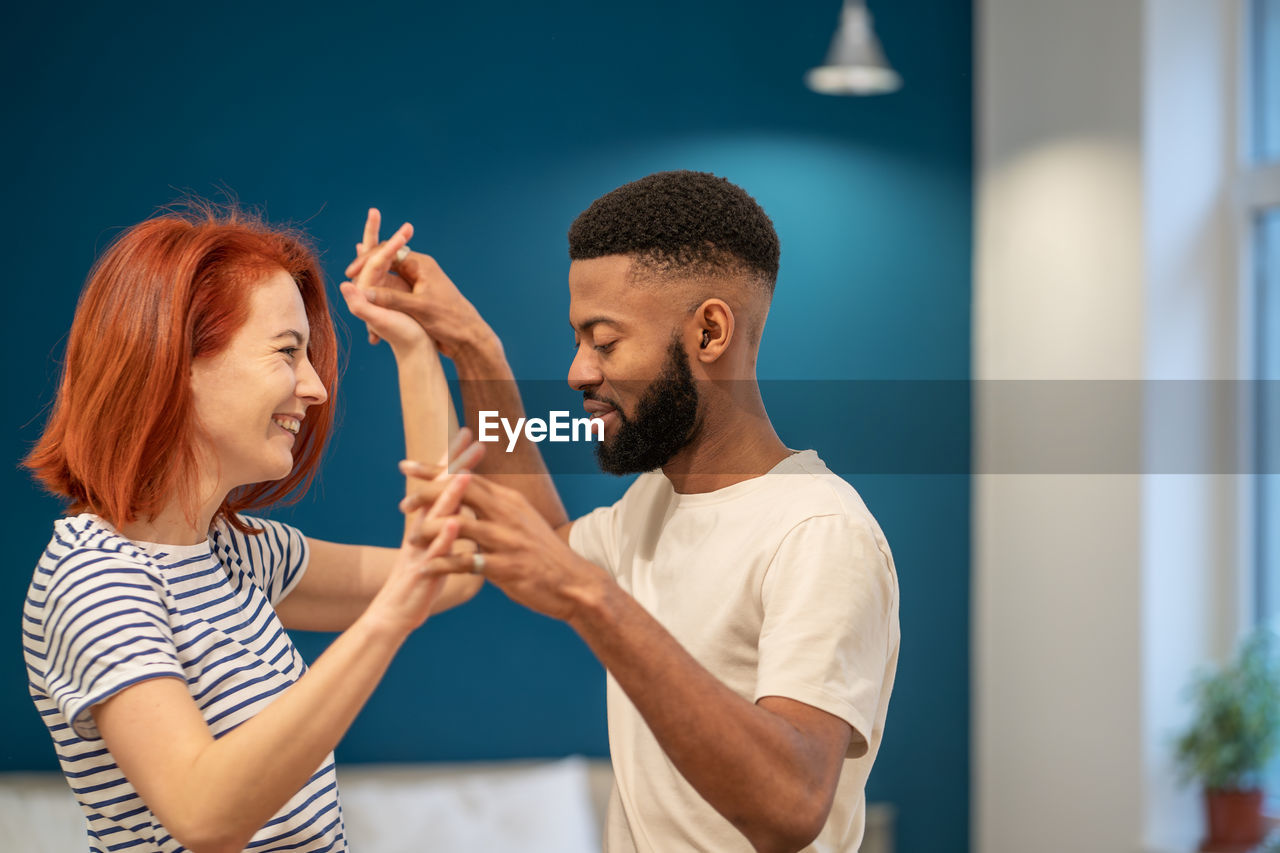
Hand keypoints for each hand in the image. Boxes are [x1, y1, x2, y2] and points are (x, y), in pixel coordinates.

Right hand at [345, 226, 491, 360]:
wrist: (468, 338)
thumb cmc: (449, 320)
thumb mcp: (418, 308)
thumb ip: (390, 299)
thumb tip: (360, 292)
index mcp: (421, 265)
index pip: (387, 252)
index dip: (366, 260)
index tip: (349, 273)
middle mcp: (418, 271)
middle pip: (385, 263)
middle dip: (366, 272)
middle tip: (348, 281)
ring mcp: (417, 284)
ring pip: (388, 280)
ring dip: (372, 287)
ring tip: (354, 295)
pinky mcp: (417, 298)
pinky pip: (393, 293)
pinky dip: (381, 299)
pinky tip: (370, 310)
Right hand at [364, 440, 473, 634]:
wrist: (397, 612)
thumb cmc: (423, 579)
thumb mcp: (440, 547)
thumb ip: (449, 526)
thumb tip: (464, 505)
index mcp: (433, 522)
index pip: (446, 484)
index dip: (458, 459)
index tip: (471, 435)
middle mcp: (425, 527)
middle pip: (441, 490)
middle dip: (456, 464)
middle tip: (472, 440)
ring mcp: (423, 547)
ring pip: (438, 517)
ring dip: (451, 494)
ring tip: (465, 473)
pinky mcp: (424, 569)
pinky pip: (436, 551)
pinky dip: (445, 536)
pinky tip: (456, 523)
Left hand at [400, 458, 607, 622]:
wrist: (574, 583)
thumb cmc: (543, 554)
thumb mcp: (521, 521)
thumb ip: (495, 506)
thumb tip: (471, 491)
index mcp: (507, 500)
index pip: (466, 477)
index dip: (435, 471)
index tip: (407, 465)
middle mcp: (506, 514)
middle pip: (460, 493)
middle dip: (427, 495)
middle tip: (402, 504)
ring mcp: (506, 540)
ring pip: (458, 526)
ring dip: (428, 533)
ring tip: (408, 541)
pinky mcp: (506, 567)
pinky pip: (466, 562)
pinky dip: (442, 565)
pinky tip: (424, 569)